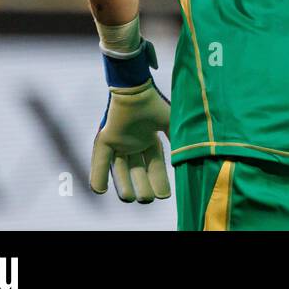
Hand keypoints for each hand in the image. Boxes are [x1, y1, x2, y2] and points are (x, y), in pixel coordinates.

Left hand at [90, 39, 171, 202]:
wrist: (136, 89)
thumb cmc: (155, 103)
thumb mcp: (170, 123)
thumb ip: (177, 139)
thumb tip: (189, 156)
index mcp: (149, 138)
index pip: (155, 164)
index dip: (159, 179)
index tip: (165, 196)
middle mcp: (133, 142)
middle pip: (137, 169)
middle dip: (142, 185)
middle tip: (146, 200)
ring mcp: (119, 141)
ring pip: (119, 168)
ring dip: (123, 184)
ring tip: (128, 198)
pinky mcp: (105, 138)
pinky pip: (101, 160)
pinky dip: (99, 175)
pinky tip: (99, 190)